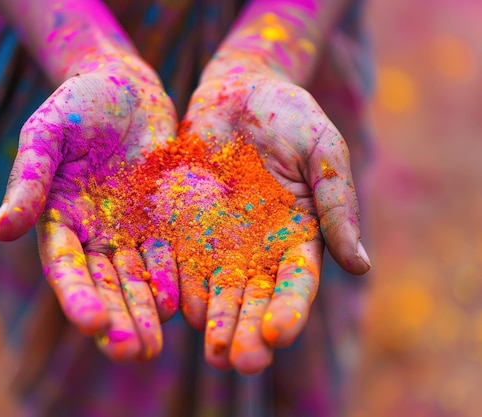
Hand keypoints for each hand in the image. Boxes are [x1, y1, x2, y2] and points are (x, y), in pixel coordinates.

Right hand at [0, 54, 178, 360]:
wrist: (125, 87)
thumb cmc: (77, 104)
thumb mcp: (46, 135)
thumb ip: (28, 181)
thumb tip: (0, 230)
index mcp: (59, 220)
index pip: (66, 268)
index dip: (78, 297)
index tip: (92, 325)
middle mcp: (95, 234)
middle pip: (105, 285)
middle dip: (117, 319)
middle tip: (133, 353)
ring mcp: (131, 229)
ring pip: (138, 280)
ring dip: (145, 313)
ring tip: (155, 345)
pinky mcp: (165, 219)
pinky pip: (170, 255)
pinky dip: (174, 280)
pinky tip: (183, 305)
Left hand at [181, 72, 370, 373]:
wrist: (236, 90)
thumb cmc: (288, 114)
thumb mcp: (321, 149)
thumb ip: (335, 202)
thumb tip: (361, 265)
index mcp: (297, 234)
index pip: (296, 282)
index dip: (289, 309)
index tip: (279, 334)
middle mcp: (257, 247)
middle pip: (254, 298)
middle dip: (248, 330)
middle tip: (240, 362)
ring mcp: (218, 239)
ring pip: (216, 291)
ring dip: (214, 323)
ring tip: (211, 352)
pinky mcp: (183, 225)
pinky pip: (179, 261)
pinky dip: (178, 286)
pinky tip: (174, 308)